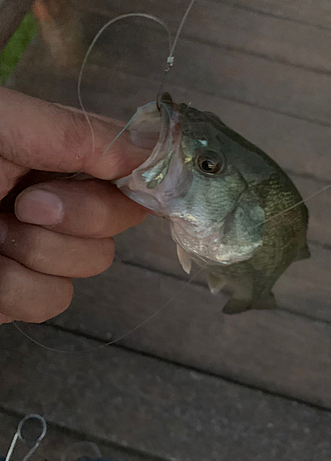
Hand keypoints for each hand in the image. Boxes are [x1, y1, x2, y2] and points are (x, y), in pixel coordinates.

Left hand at [0, 87, 150, 324]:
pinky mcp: (21, 293)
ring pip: (90, 267)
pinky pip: (52, 302)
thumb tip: (152, 148)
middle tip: (27, 204)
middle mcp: (62, 202)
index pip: (131, 175)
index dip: (140, 185)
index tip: (120, 188)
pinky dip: (17, 289)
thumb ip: (75, 133)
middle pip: (119, 225)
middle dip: (79, 218)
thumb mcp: (1, 125)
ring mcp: (43, 251)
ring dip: (40, 253)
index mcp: (62, 158)